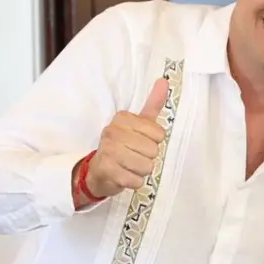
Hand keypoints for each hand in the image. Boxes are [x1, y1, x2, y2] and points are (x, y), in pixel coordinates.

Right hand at [84, 78, 168, 198]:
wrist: (98, 170)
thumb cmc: (122, 145)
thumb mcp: (138, 123)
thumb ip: (152, 104)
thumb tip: (164, 81)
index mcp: (123, 118)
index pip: (159, 134)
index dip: (154, 142)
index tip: (140, 141)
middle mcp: (113, 132)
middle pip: (153, 151)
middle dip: (147, 158)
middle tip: (134, 156)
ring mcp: (108, 151)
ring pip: (146, 167)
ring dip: (141, 171)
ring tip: (129, 166)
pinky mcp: (107, 170)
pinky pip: (136, 181)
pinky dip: (134, 182)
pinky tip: (124, 176)